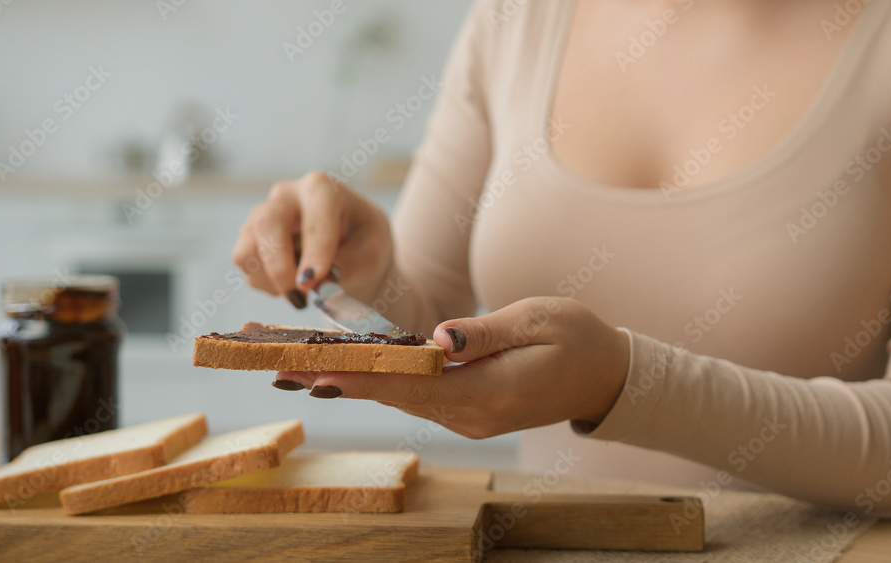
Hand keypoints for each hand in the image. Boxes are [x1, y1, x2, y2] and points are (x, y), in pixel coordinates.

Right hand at [231, 172, 392, 307]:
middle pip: (267, 224)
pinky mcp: (248, 235)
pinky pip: (245, 264)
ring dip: (273, 281)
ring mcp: (262, 213)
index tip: (314, 283)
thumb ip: (349, 266)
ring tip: (302, 292)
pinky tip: (289, 282)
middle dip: (281, 268)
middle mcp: (286, 195)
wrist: (350, 245)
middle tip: (301, 298)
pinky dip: (266, 283)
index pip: (315, 219)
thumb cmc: (363, 242)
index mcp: (322, 189)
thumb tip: (320, 283)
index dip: (314, 253)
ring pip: (248, 249)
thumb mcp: (372, 252)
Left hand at [274, 297, 631, 437]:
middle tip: (283, 367)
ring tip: (302, 370)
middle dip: (339, 379)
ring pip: (402, 399)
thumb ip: (483, 333)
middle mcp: (472, 415)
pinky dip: (383, 384)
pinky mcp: (470, 412)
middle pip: (394, 395)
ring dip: (353, 383)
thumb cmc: (577, 338)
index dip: (360, 374)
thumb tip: (436, 339)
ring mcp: (470, 419)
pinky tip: (353, 374)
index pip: (410, 382)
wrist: (607, 376)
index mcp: (489, 392)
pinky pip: (418, 398)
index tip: (313, 370)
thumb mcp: (537, 321)